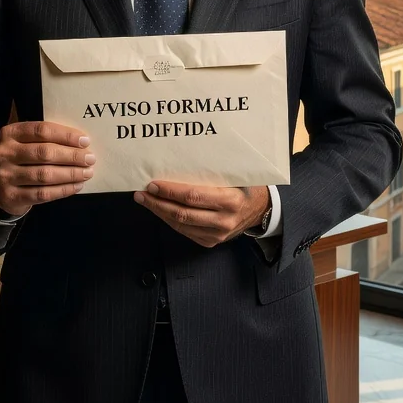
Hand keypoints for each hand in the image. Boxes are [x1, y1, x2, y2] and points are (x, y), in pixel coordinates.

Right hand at [0, 121, 95, 216]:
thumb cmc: (21, 159)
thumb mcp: (27, 142)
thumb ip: (47, 139)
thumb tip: (81, 143)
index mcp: (10, 133)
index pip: (42, 130)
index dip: (66, 135)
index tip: (85, 141)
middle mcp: (5, 153)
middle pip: (44, 153)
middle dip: (71, 156)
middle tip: (90, 159)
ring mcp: (5, 176)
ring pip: (45, 175)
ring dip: (71, 174)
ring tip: (87, 173)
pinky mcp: (11, 196)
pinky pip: (43, 193)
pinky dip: (63, 190)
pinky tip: (77, 186)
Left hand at [135, 181, 268, 247]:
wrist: (261, 209)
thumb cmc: (244, 186)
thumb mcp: (234, 175)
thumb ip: (211, 171)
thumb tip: (177, 161)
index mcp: (230, 200)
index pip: (193, 196)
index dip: (170, 191)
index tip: (153, 184)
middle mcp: (223, 220)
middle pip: (182, 213)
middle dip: (158, 203)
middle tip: (142, 193)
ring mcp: (217, 234)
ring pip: (180, 224)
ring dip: (159, 212)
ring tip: (145, 200)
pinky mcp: (210, 242)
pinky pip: (184, 231)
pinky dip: (169, 220)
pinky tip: (159, 210)